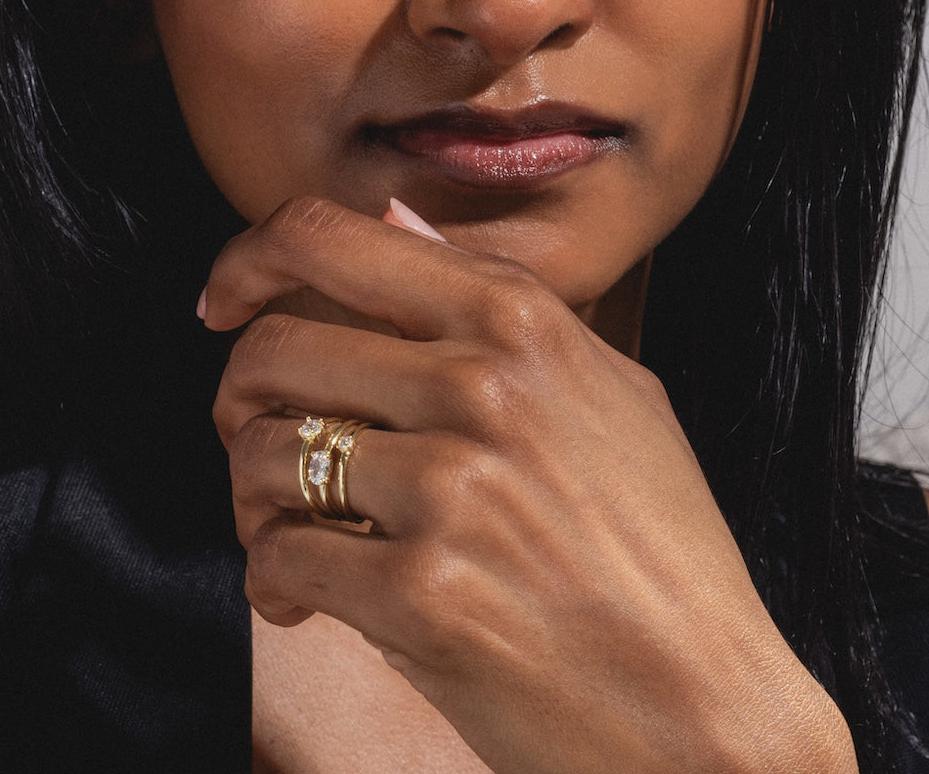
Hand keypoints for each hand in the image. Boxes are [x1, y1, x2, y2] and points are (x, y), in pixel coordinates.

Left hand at [206, 197, 854, 773]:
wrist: (707, 708)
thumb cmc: (661, 549)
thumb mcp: (609, 390)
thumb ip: (496, 297)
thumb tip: (395, 220)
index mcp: (518, 319)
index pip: (329, 237)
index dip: (248, 257)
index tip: (221, 300)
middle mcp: (481, 384)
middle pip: (271, 347)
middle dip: (237, 398)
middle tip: (254, 439)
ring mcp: (450, 487)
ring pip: (256, 452)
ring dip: (248, 497)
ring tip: (286, 529)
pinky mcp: (420, 593)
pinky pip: (277, 558)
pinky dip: (271, 580)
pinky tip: (306, 598)